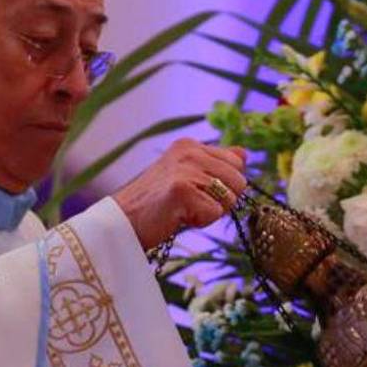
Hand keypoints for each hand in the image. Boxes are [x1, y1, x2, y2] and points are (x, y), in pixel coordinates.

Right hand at [112, 139, 246, 248]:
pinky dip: (199, 221)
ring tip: (183, 209)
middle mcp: (189, 151)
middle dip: (221, 200)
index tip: (196, 192)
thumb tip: (244, 153)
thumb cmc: (154, 203)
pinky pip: (215, 213)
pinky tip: (177, 216)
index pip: (236, 163)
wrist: (122, 222)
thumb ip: (215, 163)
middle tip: (190, 204)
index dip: (223, 185)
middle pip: (238, 181)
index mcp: (190, 145)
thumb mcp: (186, 175)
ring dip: (210, 212)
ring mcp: (186, 169)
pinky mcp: (182, 189)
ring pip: (230, 198)